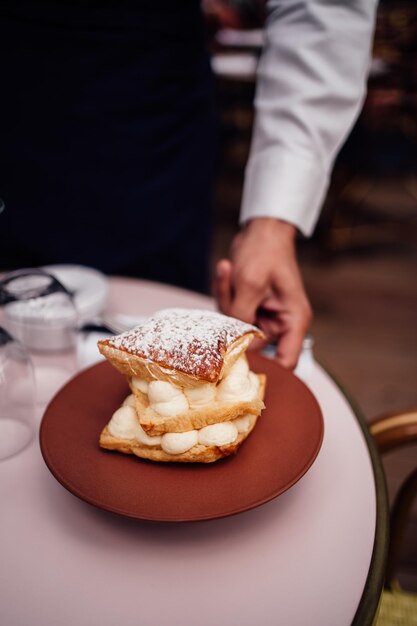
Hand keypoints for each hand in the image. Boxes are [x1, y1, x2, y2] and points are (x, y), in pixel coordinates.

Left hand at [215, 218, 311, 368]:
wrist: (261, 230)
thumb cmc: (265, 251)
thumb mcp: (251, 283)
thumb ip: (240, 316)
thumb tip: (230, 344)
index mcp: (293, 321)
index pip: (286, 361)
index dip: (266, 370)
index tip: (242, 365)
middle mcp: (280, 323)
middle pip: (253, 346)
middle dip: (234, 324)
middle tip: (230, 296)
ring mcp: (263, 317)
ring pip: (236, 330)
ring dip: (227, 303)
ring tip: (229, 272)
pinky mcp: (249, 309)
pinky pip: (230, 314)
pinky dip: (224, 295)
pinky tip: (226, 270)